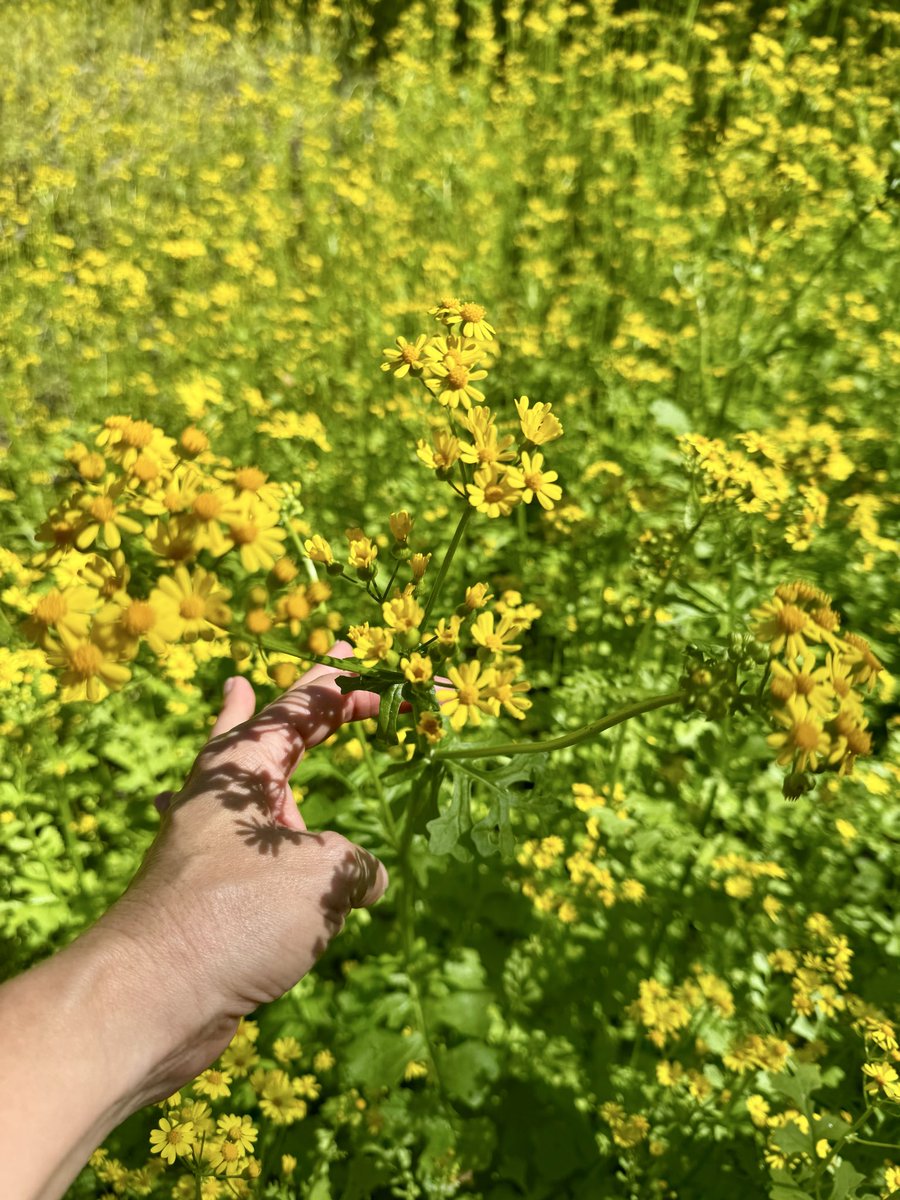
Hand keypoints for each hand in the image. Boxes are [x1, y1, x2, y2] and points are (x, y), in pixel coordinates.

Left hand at [92, 642, 388, 1098]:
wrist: (153, 996)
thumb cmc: (238, 914)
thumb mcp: (321, 876)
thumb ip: (355, 865)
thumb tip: (368, 880)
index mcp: (243, 767)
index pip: (307, 707)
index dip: (353, 688)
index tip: (394, 684)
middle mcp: (223, 794)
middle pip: (277, 726)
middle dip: (312, 696)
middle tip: (336, 658)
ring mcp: (212, 840)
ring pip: (246, 775)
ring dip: (257, 741)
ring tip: (239, 695)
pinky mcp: (209, 890)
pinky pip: (244, 837)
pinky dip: (246, 816)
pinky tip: (215, 811)